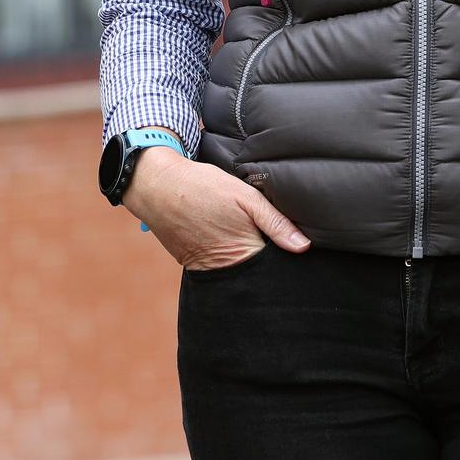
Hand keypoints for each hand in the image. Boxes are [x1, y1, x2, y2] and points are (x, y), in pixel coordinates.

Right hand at [120, 149, 310, 270]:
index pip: (276, 267)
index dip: (287, 256)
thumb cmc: (203, 187)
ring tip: (246, 233)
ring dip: (248, 258)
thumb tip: (303, 247)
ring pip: (240, 270)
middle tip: (273, 237)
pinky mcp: (195, 266)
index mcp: (243, 255)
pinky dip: (228, 256)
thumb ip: (275, 222)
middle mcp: (225, 271)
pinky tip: (230, 236)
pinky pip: (220, 267)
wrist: (156, 186)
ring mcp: (208, 271)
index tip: (298, 247)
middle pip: (258, 273)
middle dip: (268, 260)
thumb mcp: (245, 196)